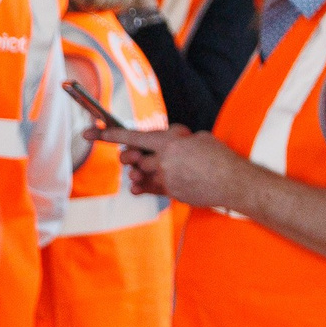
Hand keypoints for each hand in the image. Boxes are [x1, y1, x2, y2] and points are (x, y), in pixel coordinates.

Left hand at [99, 124, 247, 210]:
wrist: (233, 183)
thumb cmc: (219, 157)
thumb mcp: (198, 137)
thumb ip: (177, 138)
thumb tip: (165, 140)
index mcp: (169, 143)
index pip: (133, 137)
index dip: (110, 135)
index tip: (92, 133)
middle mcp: (163, 161)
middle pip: (131, 158)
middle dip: (128, 157)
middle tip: (130, 156)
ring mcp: (166, 179)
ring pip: (139, 175)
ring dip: (138, 172)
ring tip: (143, 170)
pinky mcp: (170, 193)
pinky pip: (148, 190)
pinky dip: (142, 187)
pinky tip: (138, 187)